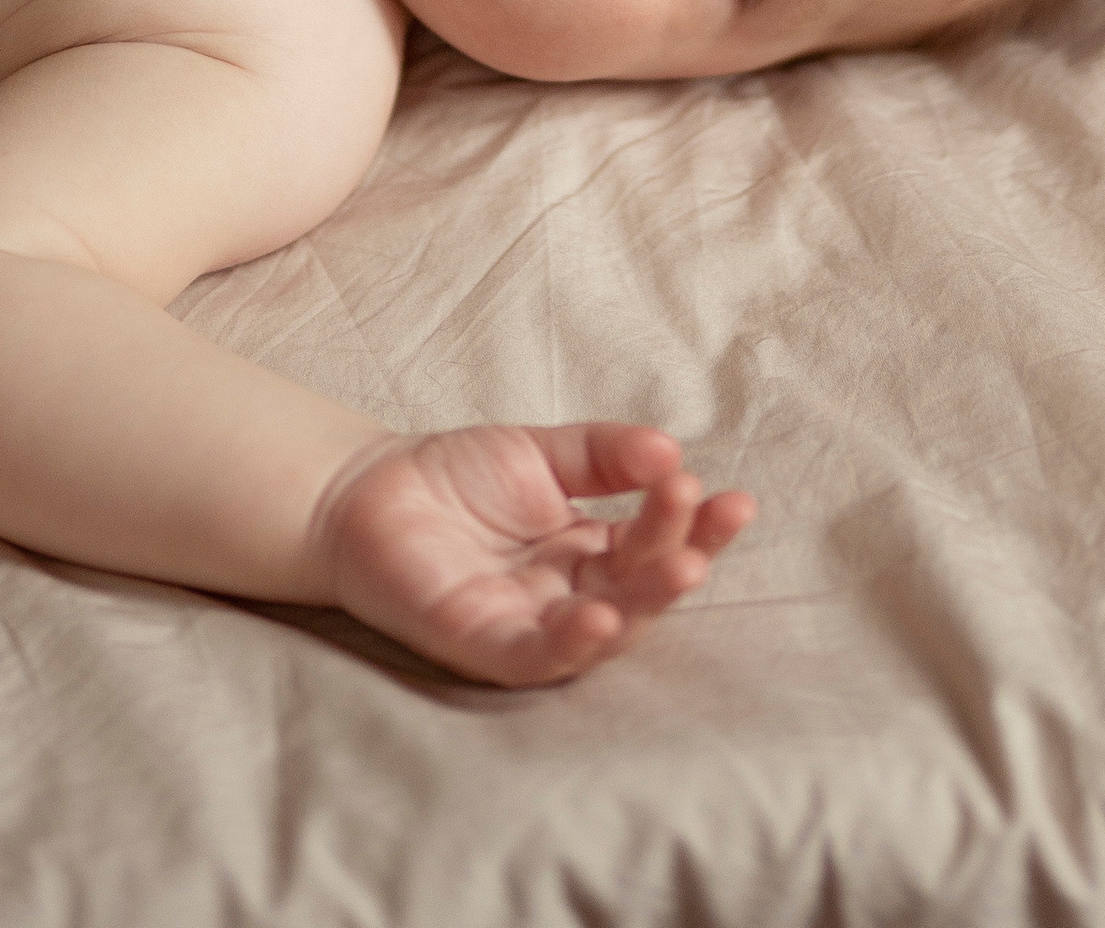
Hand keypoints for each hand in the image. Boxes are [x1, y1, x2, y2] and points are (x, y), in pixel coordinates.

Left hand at [315, 422, 755, 685]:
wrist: (366, 488)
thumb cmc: (454, 474)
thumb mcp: (542, 451)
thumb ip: (605, 453)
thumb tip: (673, 450)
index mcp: (586, 551)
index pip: (654, 544)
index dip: (695, 525)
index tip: (737, 499)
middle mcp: (567, 595)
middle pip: (639, 588)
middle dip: (683, 555)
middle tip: (712, 515)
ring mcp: (527, 624)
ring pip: (602, 630)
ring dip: (644, 602)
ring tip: (682, 565)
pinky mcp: (480, 644)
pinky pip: (534, 655)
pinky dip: (571, 641)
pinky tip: (601, 615)